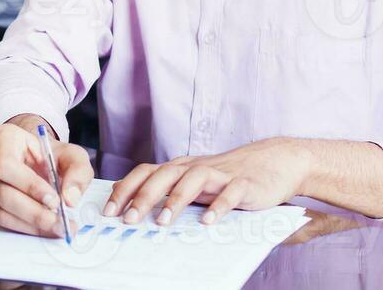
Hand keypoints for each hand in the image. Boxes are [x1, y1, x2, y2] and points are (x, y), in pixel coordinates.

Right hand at [0, 116, 92, 237]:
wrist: (37, 158)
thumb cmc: (51, 154)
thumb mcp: (72, 155)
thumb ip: (77, 173)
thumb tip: (70, 199)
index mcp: (2, 138)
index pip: (5, 164)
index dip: (28, 185)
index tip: (54, 200)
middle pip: (2, 192)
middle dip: (34, 212)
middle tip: (61, 223)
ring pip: (1, 210)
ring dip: (32, 224)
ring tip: (58, 228)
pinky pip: (3, 219)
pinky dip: (26, 227)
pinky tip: (45, 228)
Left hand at [105, 137, 311, 225]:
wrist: (273, 161)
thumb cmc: (226, 177)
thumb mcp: (193, 182)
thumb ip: (166, 189)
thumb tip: (128, 198)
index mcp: (180, 168)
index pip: (145, 173)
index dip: (125, 189)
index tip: (109, 211)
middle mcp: (195, 167)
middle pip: (163, 175)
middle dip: (143, 197)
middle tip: (128, 219)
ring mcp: (220, 174)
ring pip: (192, 180)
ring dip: (175, 200)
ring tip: (162, 221)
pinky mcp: (245, 184)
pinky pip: (230, 193)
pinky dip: (218, 206)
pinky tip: (208, 221)